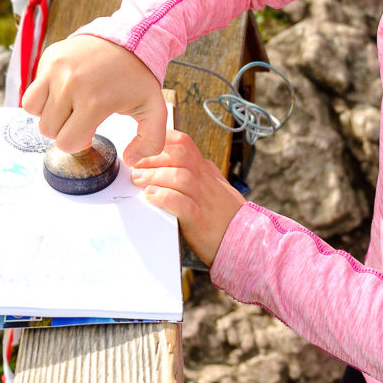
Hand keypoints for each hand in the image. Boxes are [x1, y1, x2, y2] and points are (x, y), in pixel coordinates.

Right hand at [21, 34, 167, 164]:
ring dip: (50, 115)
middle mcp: (71, 85)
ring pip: (34, 112)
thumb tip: (131, 160)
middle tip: (81, 118)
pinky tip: (61, 93)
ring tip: (69, 106)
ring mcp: (56, 70)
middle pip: (48, 130)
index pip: (67, 142)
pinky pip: (31, 92)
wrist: (129, 37)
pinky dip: (41, 98)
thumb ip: (151, 141)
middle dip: (64, 130)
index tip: (89, 132)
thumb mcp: (154, 108)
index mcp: (95, 101)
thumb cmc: (138, 76)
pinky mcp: (49, 58)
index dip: (78, 143)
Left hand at [130, 128, 245, 265]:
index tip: (140, 148)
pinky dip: (164, 197)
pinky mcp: (200, 219)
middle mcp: (205, 180)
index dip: (159, 140)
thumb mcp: (214, 188)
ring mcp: (204, 198)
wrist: (247, 241)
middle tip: (135, 166)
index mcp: (205, 171)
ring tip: (139, 180)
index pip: (183, 143)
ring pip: (180, 175)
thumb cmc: (227, 217)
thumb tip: (179, 164)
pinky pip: (181, 202)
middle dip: (153, 156)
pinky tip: (152, 197)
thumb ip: (198, 175)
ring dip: (155, 175)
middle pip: (180, 154)